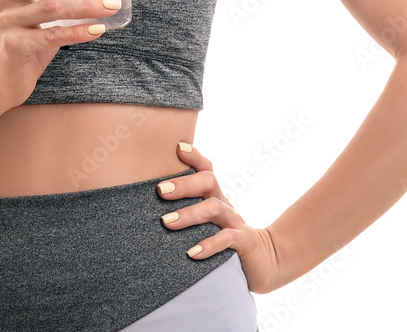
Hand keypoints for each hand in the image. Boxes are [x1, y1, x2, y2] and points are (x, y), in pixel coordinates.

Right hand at [0, 0, 120, 108]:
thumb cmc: (30, 35)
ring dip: (86, 4)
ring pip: (51, 6)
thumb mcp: (42, 8)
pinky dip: (77, 32)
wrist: (3, 78)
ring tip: (113, 5)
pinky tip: (98, 30)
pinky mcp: (18, 46)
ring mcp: (10, 22)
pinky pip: (52, 36)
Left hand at [156, 142, 280, 293]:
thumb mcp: (206, 220)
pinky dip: (209, 244)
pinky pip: (227, 239)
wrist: (261, 260)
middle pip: (208, 181)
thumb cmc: (222, 236)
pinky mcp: (243, 241)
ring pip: (214, 208)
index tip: (177, 147)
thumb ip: (185, 209)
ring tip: (167, 222)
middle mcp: (224, 202)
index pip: (205, 168)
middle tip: (160, 190)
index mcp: (214, 195)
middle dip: (183, 184)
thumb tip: (146, 204)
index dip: (194, 156)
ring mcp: (235, 220)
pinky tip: (192, 252)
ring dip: (190, 214)